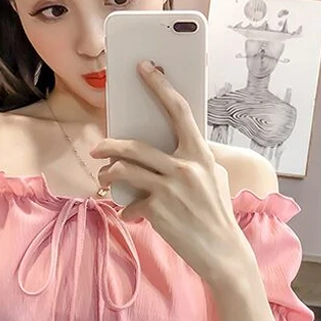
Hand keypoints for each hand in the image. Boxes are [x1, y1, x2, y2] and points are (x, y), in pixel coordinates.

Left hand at [91, 61, 249, 285]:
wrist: (223, 252)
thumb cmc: (217, 213)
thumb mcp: (214, 178)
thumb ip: (193, 159)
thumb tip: (164, 146)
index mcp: (201, 154)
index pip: (179, 110)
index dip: (160, 85)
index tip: (144, 68)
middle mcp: (186, 167)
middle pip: (135, 145)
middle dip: (110, 144)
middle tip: (97, 146)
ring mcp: (170, 188)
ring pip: (124, 170)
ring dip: (109, 173)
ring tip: (104, 177)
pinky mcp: (157, 209)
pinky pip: (131, 202)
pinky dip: (129, 208)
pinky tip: (133, 214)